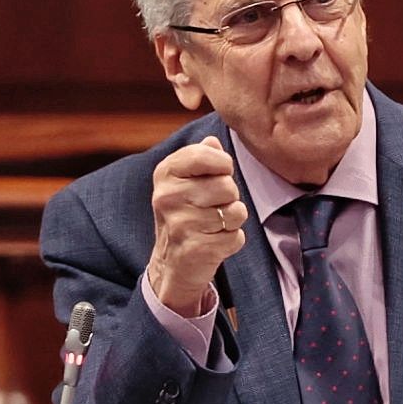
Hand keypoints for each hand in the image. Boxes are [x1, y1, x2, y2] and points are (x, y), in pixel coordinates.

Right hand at [147, 136, 246, 315]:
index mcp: (165, 173)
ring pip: (235, 211)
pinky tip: (213, 241)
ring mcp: (179, 224)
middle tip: (212, 207)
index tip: (219, 174)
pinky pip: (237, 237)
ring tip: (213, 224)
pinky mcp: (195, 249)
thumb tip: (213, 142)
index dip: (224, 165)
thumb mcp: (187, 181)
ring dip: (232, 220)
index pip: (207, 155)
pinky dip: (232, 240)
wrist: (173, 261)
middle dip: (229, 197)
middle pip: (227, 186)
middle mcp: (167, 197)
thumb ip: (201, 158)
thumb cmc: (186, 213)